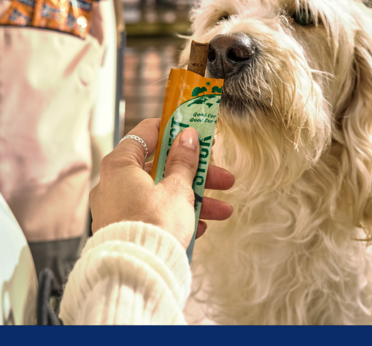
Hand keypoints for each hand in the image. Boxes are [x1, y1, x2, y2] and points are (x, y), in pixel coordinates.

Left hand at [89, 118, 233, 249]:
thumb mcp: (177, 187)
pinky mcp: (126, 229)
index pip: (146, 134)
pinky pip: (156, 215)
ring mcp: (119, 208)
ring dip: (195, 198)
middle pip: (161, 168)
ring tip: (223, 209)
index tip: (193, 130)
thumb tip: (188, 137)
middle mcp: (114, 184)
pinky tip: (202, 226)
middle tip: (220, 175)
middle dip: (196, 174)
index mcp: (120, 165)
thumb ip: (183, 161)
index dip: (172, 130)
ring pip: (163, 194)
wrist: (136, 275)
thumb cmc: (153, 225)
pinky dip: (179, 216)